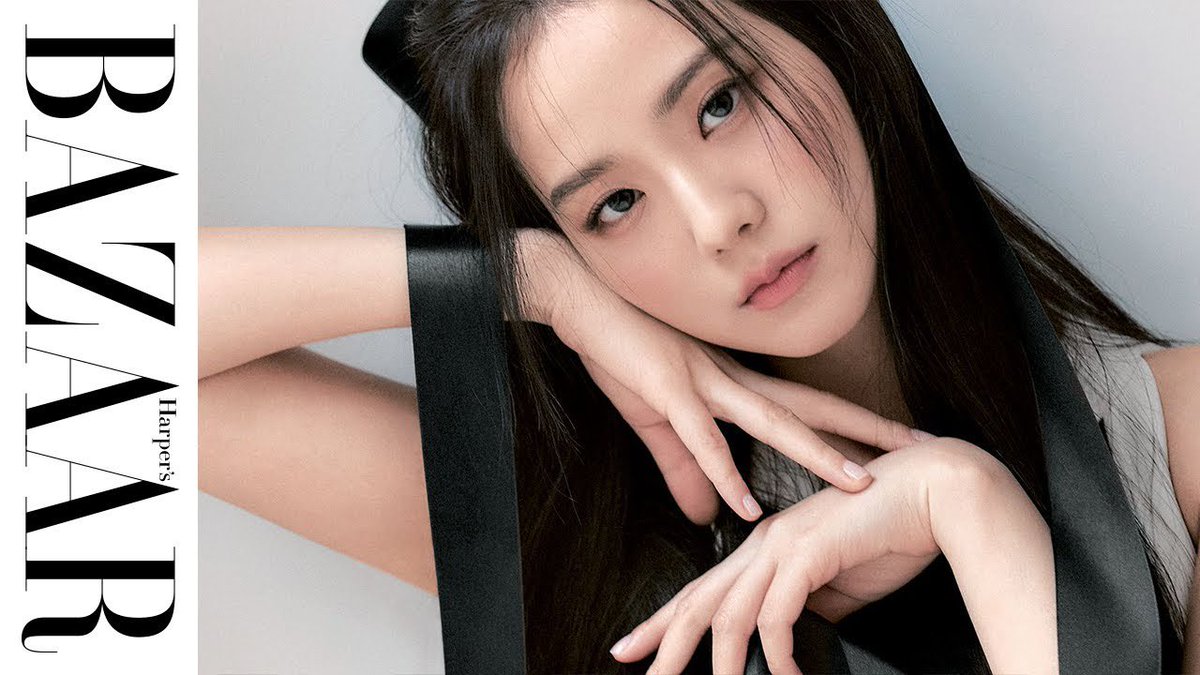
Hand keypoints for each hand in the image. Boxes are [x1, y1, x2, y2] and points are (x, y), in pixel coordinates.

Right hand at [516, 228, 922, 523]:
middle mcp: (732, 380)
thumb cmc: (620, 349)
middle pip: (812, 409)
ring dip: (818, 454)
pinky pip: (700, 439)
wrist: (579, 297)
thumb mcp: (658, 419)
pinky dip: (724, 473)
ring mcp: (703, 384)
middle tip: (922, 450)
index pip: (808, 407)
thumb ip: (686, 472)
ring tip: (860, 484)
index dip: (856, 425)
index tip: (901, 441)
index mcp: (734, 383)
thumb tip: (708, 519)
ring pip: (773, 422)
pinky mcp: (666, 392)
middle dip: (867, 432)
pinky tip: (746, 508)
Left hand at [610, 438, 1023, 674]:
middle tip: (633, 669)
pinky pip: (778, 615)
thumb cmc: (889, 533)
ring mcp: (782, 545)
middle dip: (663, 643)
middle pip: (698, 602)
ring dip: (722, 664)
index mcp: (763, 547)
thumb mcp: (838, 583)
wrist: (933, 490)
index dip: (662, 621)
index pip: (701, 591)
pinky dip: (778, 654)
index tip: (631, 649)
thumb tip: (792, 643)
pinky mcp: (807, 552)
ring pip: (730, 614)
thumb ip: (809, 607)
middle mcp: (762, 544)